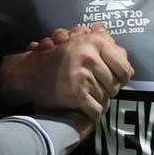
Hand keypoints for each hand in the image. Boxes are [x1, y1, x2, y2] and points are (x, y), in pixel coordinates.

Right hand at [0, 24, 133, 122]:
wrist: (29, 73)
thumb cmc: (55, 58)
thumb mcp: (79, 42)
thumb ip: (102, 41)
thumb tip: (122, 49)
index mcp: (95, 43)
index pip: (125, 68)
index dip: (123, 78)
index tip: (116, 81)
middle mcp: (90, 57)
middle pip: (115, 85)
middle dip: (109, 90)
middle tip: (100, 90)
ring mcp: (83, 76)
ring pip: (106, 98)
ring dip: (100, 101)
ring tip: (91, 98)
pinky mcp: (77, 94)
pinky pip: (96, 110)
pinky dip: (93, 113)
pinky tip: (87, 109)